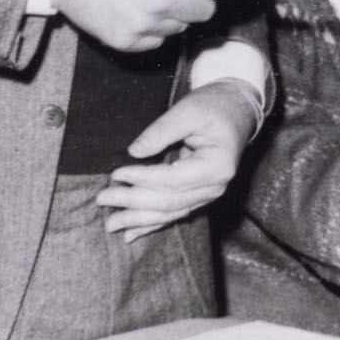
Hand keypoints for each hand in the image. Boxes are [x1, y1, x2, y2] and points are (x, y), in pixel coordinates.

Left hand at [96, 80, 259, 240]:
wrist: (236, 111)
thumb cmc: (214, 106)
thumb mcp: (189, 110)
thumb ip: (162, 130)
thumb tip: (134, 151)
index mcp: (216, 166)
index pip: (172, 180)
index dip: (142, 179)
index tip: (116, 174)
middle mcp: (215, 187)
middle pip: (168, 202)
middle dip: (133, 203)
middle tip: (102, 200)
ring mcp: (209, 194)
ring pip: (169, 213)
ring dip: (138, 220)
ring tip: (111, 225)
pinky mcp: (200, 196)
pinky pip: (173, 214)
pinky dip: (151, 224)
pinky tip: (131, 233)